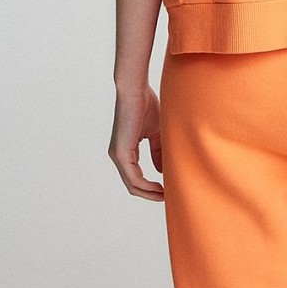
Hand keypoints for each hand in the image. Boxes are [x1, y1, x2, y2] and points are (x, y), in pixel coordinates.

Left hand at [108, 84, 164, 200]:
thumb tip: (162, 170)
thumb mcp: (156, 132)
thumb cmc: (146, 104)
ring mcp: (117, 156)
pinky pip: (133, 178)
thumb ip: (158, 151)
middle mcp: (118, 156)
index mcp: (125, 150)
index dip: (151, 186)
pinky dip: (147, 186)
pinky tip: (160, 188)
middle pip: (134, 185)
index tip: (168, 189)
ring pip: (133, 185)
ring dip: (150, 193)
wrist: (135, 90)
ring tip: (166, 196)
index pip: (137, 176)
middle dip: (151, 194)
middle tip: (169, 197)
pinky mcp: (120, 153)